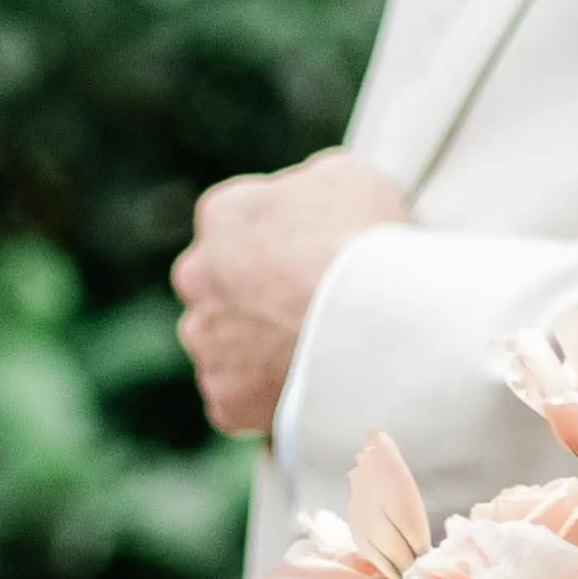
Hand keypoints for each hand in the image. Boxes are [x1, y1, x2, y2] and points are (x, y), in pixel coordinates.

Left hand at [169, 150, 408, 442]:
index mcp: (222, 215)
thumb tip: (310, 203)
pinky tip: (312, 389)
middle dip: (258, 296)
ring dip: (259, 348)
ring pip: (228, 345)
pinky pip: (243, 398)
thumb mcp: (348, 177)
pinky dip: (270, 397)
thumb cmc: (369, 241)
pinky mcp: (224, 401)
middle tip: (314, 308)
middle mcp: (196, 277)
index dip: (285, 241)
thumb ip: (310, 188)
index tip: (317, 257)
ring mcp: (208, 344)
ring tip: (320, 355)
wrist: (380, 324)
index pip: (241, 224)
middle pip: (224, 287)